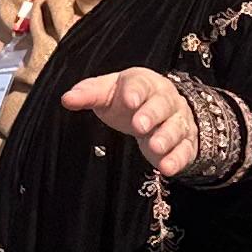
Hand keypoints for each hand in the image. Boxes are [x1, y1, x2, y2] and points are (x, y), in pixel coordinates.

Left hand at [65, 67, 201, 178]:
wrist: (157, 111)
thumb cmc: (127, 100)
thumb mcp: (107, 92)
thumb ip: (88, 94)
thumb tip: (66, 98)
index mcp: (145, 83)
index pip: (141, 84)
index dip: (136, 91)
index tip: (128, 100)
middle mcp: (166, 100)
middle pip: (162, 104)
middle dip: (152, 114)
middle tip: (139, 125)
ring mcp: (178, 121)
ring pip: (176, 127)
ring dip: (166, 137)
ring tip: (155, 147)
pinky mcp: (185, 143)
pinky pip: (185, 150)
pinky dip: (178, 159)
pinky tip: (167, 168)